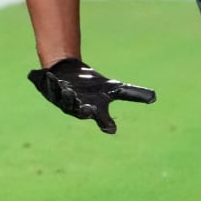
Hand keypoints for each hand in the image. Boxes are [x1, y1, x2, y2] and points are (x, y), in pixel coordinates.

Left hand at [27, 57, 155, 134]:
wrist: (70, 72)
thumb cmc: (93, 85)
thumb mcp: (113, 88)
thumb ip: (132, 93)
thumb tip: (155, 97)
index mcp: (92, 109)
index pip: (101, 119)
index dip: (105, 123)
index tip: (110, 128)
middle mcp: (75, 106)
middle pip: (78, 111)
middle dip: (81, 110)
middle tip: (87, 109)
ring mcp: (59, 97)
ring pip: (61, 98)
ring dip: (64, 95)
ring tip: (68, 90)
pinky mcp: (47, 87)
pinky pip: (45, 85)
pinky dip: (47, 81)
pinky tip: (49, 75)